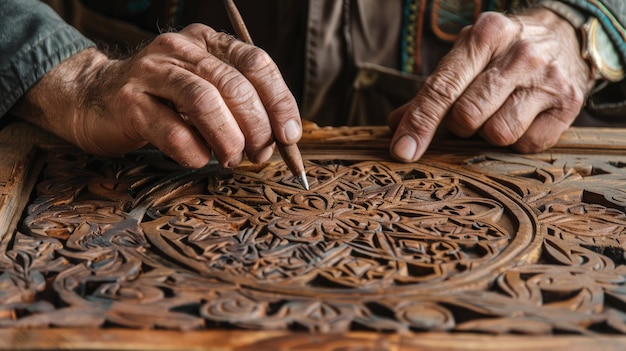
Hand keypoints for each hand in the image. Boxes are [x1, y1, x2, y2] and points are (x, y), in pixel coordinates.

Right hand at [15, 23, 301, 167]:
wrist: (95, 98)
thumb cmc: (164, 100)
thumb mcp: (206, 89)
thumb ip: (241, 104)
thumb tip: (283, 139)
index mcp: (208, 42)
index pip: (256, 63)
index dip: (279, 101)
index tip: (290, 135)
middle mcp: (181, 49)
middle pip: (233, 84)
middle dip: (256, 127)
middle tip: (260, 155)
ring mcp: (152, 72)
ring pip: (204, 101)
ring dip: (228, 139)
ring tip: (232, 160)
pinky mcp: (129, 103)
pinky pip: (172, 132)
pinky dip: (195, 153)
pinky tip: (198, 159)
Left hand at [388, 8, 595, 161]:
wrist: (564, 38)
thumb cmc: (501, 54)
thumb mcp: (466, 58)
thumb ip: (432, 91)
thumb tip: (395, 126)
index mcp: (486, 35)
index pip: (442, 88)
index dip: (419, 123)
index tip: (402, 150)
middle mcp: (520, 53)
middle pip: (467, 116)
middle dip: (458, 125)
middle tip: (467, 114)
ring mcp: (549, 79)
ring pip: (498, 133)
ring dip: (488, 133)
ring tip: (497, 112)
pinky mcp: (570, 104)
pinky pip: (527, 144)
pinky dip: (517, 140)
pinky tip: (522, 117)